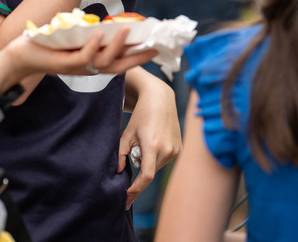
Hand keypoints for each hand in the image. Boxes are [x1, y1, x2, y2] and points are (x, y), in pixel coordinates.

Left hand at [0, 26, 157, 90]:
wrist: (21, 57)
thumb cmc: (48, 46)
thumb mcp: (72, 40)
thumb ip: (88, 35)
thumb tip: (104, 23)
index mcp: (93, 63)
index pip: (121, 62)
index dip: (139, 57)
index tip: (156, 48)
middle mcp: (88, 68)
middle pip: (119, 66)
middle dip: (137, 57)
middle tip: (153, 46)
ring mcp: (76, 68)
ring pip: (102, 61)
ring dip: (116, 45)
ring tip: (126, 30)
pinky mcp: (63, 64)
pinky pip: (81, 57)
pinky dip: (91, 46)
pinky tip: (98, 34)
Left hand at [119, 70, 180, 209]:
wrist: (160, 100)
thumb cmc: (140, 116)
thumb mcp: (127, 133)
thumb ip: (121, 154)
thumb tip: (119, 172)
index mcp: (152, 146)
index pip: (146, 176)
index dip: (135, 190)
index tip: (126, 198)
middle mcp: (166, 149)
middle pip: (149, 172)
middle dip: (139, 171)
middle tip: (133, 153)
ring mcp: (175, 150)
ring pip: (156, 167)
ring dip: (147, 163)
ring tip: (144, 142)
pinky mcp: (179, 149)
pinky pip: (163, 161)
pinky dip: (155, 158)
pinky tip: (153, 142)